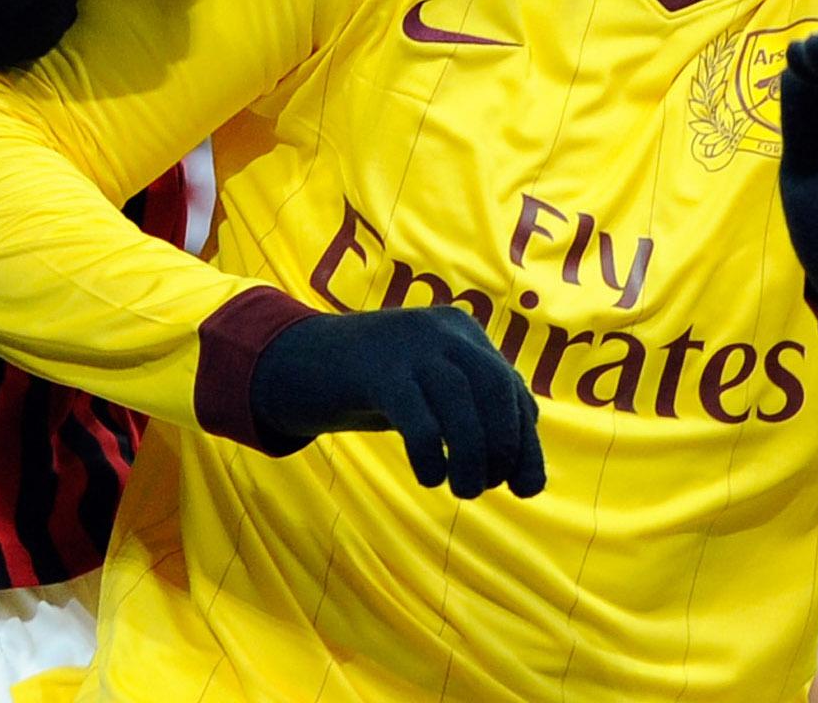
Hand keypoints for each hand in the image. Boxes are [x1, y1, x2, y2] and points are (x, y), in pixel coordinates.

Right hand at [250, 307, 546, 497]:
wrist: (291, 361)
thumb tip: (527, 475)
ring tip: (462, 490)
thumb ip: (473, 413)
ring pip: (462, 405)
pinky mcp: (374, 369)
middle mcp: (440, 328)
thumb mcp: (427, 390)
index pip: (511, 387)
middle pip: (494, 388)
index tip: (525, 488)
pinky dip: (432, 458)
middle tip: (489, 486)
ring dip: (473, 458)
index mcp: (460, 330)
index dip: (526, 442)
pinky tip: (428, 477)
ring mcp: (406, 344)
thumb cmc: (370, 387)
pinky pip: (420, 421)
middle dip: (505, 446)